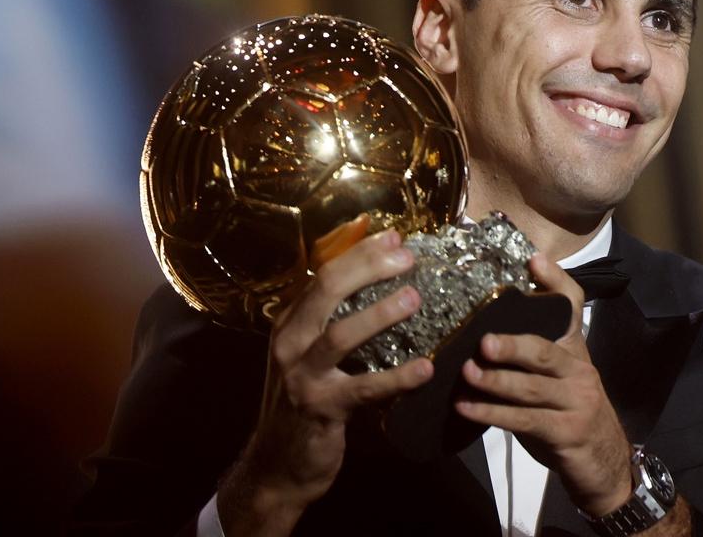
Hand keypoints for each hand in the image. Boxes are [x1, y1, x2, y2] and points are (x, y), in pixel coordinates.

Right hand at [217, 228, 433, 535]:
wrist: (277, 466)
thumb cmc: (301, 403)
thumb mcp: (306, 357)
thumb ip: (330, 323)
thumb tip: (376, 285)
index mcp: (289, 324)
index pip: (323, 275)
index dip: (359, 253)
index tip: (395, 237)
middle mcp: (289, 343)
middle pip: (327, 292)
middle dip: (367, 268)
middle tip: (407, 257)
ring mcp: (302, 376)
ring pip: (339, 335)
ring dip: (379, 314)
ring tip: (413, 298)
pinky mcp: (320, 408)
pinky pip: (363, 388)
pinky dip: (396, 378)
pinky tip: (425, 369)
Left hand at [454, 253, 632, 516]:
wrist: (603, 459)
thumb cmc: (568, 409)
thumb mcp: (556, 376)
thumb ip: (531, 352)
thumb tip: (483, 328)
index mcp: (574, 349)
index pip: (571, 306)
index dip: (554, 282)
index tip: (533, 260)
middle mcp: (578, 370)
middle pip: (545, 351)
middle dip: (513, 345)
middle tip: (483, 341)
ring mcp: (575, 402)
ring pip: (531, 388)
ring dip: (496, 382)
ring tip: (467, 374)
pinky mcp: (565, 432)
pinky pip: (525, 421)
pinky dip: (493, 414)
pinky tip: (467, 408)